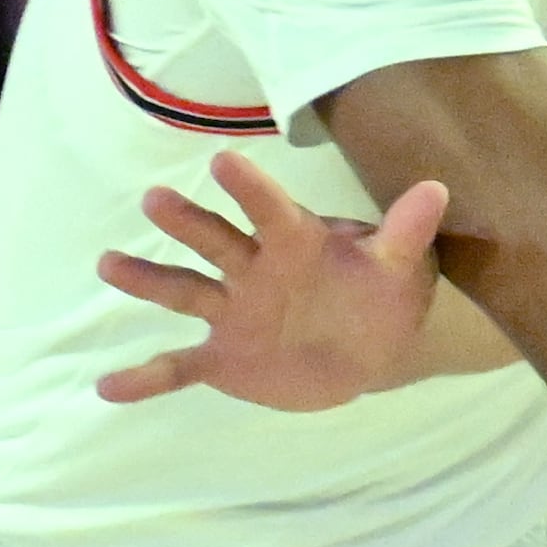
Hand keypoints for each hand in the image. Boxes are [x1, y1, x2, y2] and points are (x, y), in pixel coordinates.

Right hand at [97, 151, 449, 408]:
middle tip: (156, 199)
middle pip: (215, 242)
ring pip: (184, 291)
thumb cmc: (380, 294)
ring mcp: (233, 313)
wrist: (369, 349)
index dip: (250, 188)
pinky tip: (108, 387)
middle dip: (188, 222)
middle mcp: (254, 271)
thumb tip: (438, 188)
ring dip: (148, 279)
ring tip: (109, 263)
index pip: (271, 210)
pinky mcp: (224, 358)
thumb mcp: (398, 267)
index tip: (222, 159)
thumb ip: (407, 232)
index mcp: (295, 244)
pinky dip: (146, 379)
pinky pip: (179, 366)